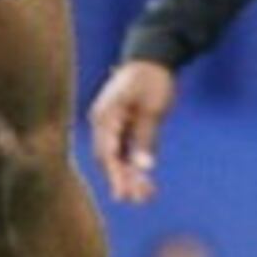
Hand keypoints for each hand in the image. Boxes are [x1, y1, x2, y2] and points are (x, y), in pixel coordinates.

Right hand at [88, 59, 179, 203]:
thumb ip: (146, 136)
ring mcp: (111, 126)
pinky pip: (124, 152)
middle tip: (139, 200)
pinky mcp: (121, 128)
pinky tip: (146, 183)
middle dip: (123, 181)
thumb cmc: (152, 78)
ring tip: (147, 196)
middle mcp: (103, 123)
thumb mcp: (153, 107)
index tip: (123, 195)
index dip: (115, 176)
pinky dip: (133, 167)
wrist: (153, 56)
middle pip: (109, 159)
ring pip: (116, 158)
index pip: (107, 153)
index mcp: (106, 116)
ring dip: (129, 177)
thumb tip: (144, 167)